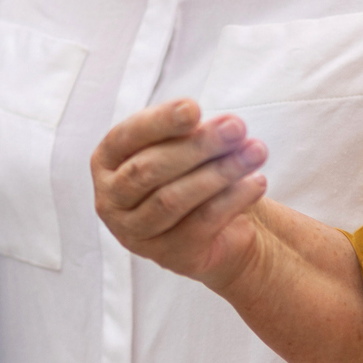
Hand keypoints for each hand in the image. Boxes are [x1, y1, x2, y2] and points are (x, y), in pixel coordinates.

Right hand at [91, 99, 268, 288]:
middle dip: (196, 146)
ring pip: (173, 199)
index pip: (127, 136)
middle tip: (236, 128)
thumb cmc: (190, 174)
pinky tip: (256, 182)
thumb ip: (188, 134)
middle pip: (148, 169)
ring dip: (218, 172)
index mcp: (106, 162)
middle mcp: (110, 199)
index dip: (160, 122)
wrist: (217, 230)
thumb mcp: (181, 147)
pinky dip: (232, 200)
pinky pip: (201, 224)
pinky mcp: (169, 256)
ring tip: (254, 151)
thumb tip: (222, 126)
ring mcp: (136, 233)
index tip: (194, 107)